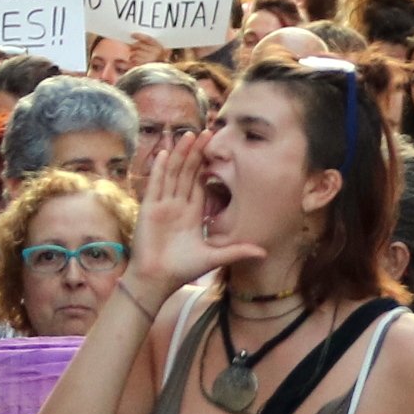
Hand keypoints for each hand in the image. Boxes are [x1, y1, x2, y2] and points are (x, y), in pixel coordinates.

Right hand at [125, 133, 266, 296]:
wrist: (156, 280)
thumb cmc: (182, 270)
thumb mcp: (214, 257)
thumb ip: (237, 251)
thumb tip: (264, 252)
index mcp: (191, 213)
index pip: (199, 183)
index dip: (206, 165)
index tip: (216, 148)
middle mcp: (177, 205)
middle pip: (187, 173)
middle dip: (196, 153)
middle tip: (207, 132)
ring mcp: (162, 205)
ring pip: (172, 174)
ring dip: (180, 154)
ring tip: (189, 135)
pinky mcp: (149, 209)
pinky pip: (156, 185)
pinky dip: (160, 169)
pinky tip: (166, 153)